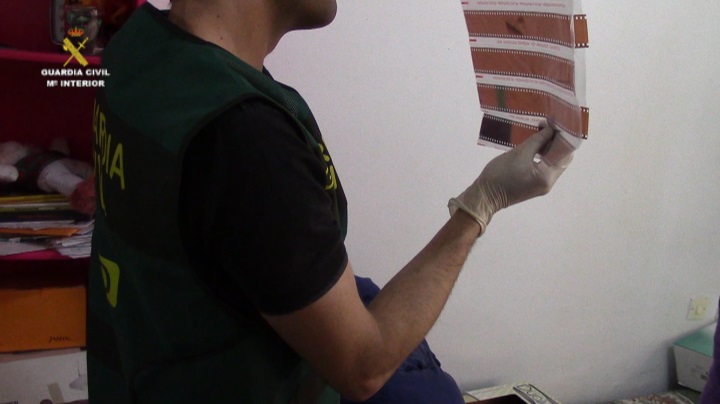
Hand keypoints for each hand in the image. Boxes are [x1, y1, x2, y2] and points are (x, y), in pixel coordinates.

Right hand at [448, 126, 573, 234]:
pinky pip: (545, 167)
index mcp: (547, 176)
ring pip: (553, 162)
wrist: (484, 195)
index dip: (563, 137)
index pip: (565, 154)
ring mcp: (542, 185)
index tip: (557, 122)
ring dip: (550, 148)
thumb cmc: (499, 174)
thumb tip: (551, 129)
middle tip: (549, 125)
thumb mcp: (519, 153)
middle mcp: (549, 182)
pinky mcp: (534, 184)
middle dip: (557, 142)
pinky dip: (543, 155)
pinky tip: (536, 145)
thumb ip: (538, 140)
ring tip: (542, 132)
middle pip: (561, 159)